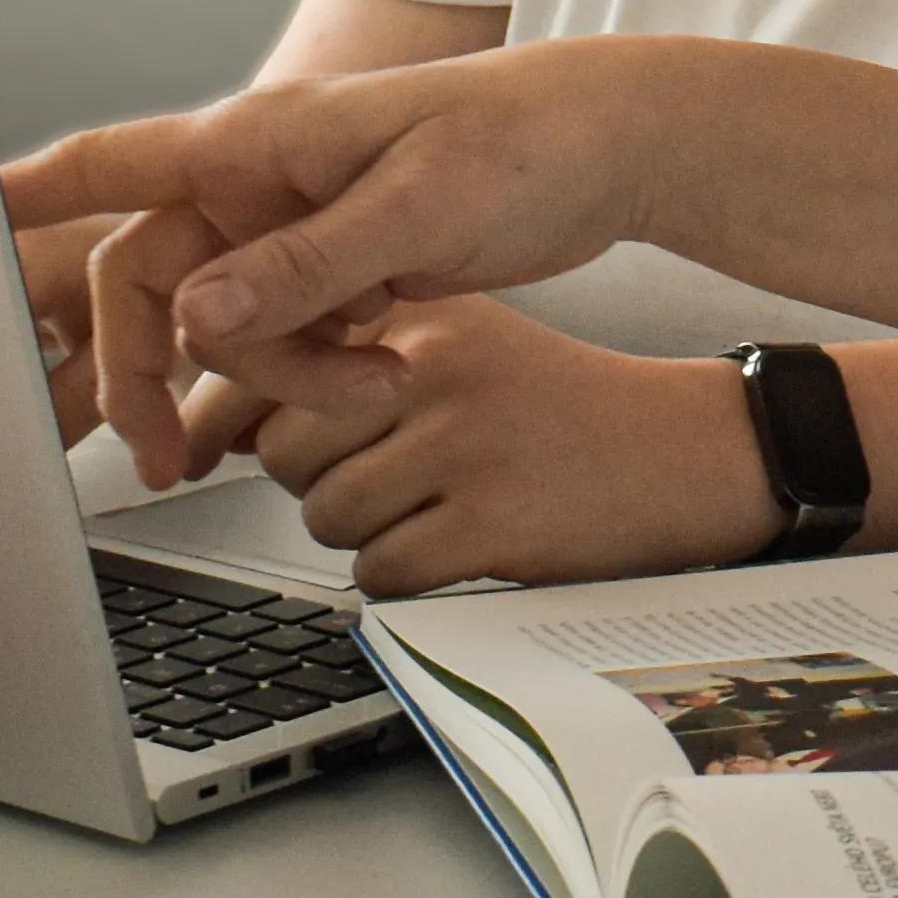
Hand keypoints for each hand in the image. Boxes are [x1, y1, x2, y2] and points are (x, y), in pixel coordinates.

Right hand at [0, 46, 668, 488]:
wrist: (609, 148)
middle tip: (167, 458)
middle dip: (156, 370)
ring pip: (225, 328)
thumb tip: (197, 318)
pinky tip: (384, 367)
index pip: (111, 164)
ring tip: (378, 379)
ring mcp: (294, 226)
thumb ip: (302, 267)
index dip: (24, 197)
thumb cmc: (525, 139)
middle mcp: (259, 180)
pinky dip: (321, 372)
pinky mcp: (335, 265)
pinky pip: (283, 339)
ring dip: (282, 378)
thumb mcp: (416, 205)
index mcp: (257, 139)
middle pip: (151, 284)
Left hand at [233, 300, 782, 593]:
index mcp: (422, 320)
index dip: (230, 421)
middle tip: (386, 479)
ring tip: (434, 508)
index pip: (271, 365)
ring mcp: (464, 446)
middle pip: (286, 450)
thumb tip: (218, 426)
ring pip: (327, 517)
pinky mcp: (491, 522)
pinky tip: (458, 546)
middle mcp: (437, 371)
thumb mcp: (464, 351)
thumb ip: (355, 368)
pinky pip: (381, 572)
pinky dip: (405, 577)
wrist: (686, 449)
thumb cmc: (563, 409)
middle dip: (314, 482)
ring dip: (365, 532)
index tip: (211, 451)